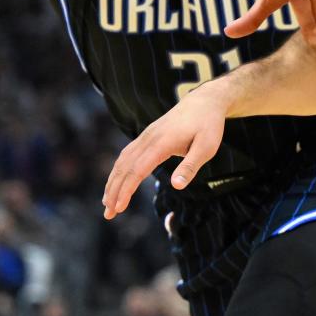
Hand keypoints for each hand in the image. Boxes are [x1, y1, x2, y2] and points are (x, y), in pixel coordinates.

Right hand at [102, 85, 228, 218]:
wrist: (204, 101)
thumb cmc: (208, 126)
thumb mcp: (207, 147)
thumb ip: (191, 166)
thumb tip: (177, 186)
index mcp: (162, 142)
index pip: (137, 169)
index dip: (126, 190)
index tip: (119, 208)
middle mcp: (149, 138)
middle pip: (125, 167)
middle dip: (114, 191)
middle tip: (108, 214)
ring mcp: (146, 135)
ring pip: (122, 160)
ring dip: (113, 181)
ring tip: (107, 202)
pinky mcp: (147, 135)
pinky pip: (127, 153)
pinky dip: (119, 170)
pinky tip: (116, 181)